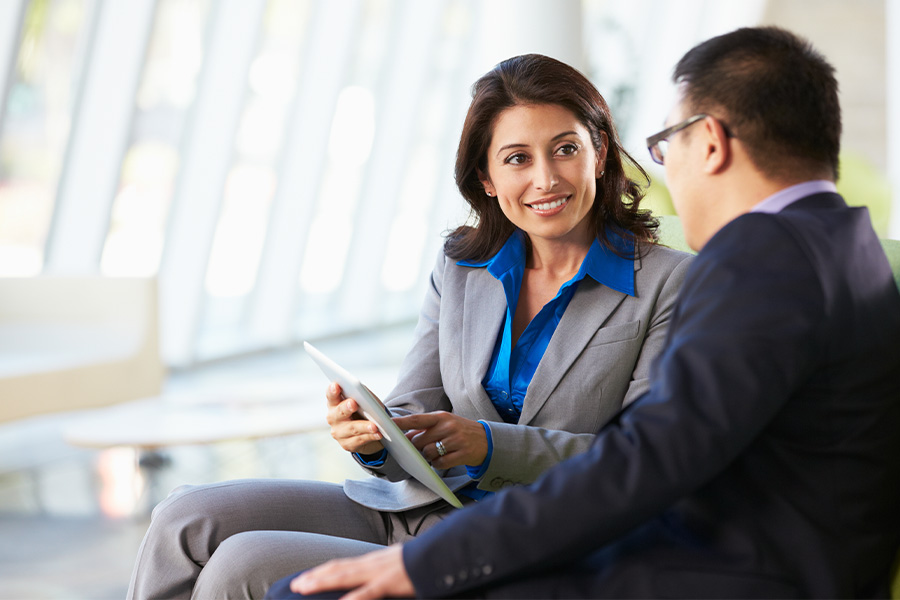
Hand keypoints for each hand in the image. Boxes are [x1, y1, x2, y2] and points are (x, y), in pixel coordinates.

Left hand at [290, 545, 413, 599]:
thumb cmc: (421, 563)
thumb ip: (382, 572)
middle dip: (315, 577)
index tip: (305, 577)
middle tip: (295, 585)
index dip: (323, 571)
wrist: (439, 555)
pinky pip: (367, 592)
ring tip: (304, 589)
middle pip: (338, 568)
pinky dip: (352, 599)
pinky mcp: (389, 582)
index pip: (343, 564)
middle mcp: (372, 563)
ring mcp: (379, 572)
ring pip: (345, 576)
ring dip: (322, 581)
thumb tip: (371, 579)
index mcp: (373, 560)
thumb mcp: (398, 565)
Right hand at [325, 383, 383, 455]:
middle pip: (339, 412)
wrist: (369, 431)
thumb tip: (370, 398)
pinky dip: (370, 436)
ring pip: (352, 428)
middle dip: (346, 407)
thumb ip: (364, 396)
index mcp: (335, 403)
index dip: (332, 391)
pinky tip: (379, 434)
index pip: (331, 396)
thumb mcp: (366, 400)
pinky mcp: (347, 444)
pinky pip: (360, 440)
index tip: (336, 385)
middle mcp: (333, 418)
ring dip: (364, 426)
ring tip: (374, 426)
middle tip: (353, 403)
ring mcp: (338, 432)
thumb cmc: (366, 410)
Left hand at [393, 411, 487, 469]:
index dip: (400, 423)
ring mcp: (456, 441)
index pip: (416, 419)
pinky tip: (444, 460)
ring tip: (435, 453)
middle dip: (415, 448)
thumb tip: (404, 437)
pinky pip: (441, 464)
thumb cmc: (460, 431)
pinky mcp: (463, 454)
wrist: (487, 440)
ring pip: (429, 453)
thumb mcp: (445, 423)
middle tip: (417, 449)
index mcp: (441, 417)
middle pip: (420, 441)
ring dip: (427, 457)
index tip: (387, 425)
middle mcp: (448, 427)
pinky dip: (438, 465)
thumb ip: (425, 428)